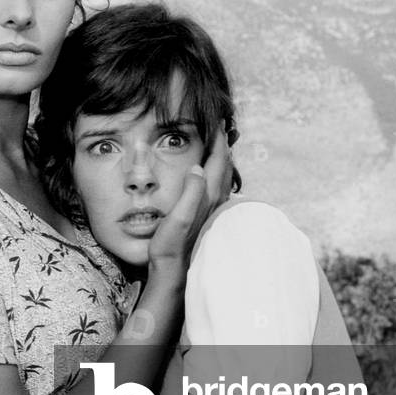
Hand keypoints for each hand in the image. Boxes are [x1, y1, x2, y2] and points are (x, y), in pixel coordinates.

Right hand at [147, 124, 233, 278]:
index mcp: (206, 196)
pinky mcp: (208, 217)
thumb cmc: (170, 247)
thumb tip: (196, 167)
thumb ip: (189, 192)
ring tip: (219, 144)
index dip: (218, 139)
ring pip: (224, 176)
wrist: (174, 274)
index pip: (217, 160)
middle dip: (223, 144)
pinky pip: (219, 186)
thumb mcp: (176, 218)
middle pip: (225, 165)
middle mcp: (214, 202)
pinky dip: (219, 172)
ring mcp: (212, 210)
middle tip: (220, 126)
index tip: (217, 120)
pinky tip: (211, 175)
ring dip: (223, 158)